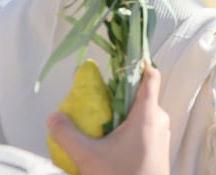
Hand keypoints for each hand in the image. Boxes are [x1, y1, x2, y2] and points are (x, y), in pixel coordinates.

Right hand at [47, 64, 170, 174]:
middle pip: (142, 94)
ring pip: (142, 112)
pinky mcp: (159, 145)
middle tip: (98, 96)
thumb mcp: (88, 156)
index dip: (139, 64)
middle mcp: (159, 118)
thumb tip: (54, 116)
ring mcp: (161, 132)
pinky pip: (145, 126)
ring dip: (123, 112)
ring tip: (100, 120)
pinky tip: (111, 138)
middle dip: (120, 92)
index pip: (151, 77)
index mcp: (147, 114)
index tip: (123, 59)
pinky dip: (129, 125)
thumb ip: (68, 134)